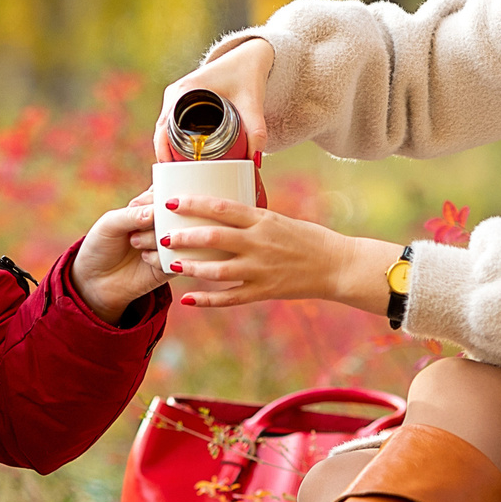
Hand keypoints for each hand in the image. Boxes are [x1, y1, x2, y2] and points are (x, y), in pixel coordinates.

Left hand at [71, 191, 164, 320]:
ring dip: (156, 237)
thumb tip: (156, 212)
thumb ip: (132, 215)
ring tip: (135, 242)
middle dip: (158, 218)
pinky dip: (159, 256)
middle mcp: (163, 225)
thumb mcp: (110, 224)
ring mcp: (169, 245)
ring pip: (178, 235)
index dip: (157, 198)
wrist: (94, 281)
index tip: (136, 207)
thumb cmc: (101, 245)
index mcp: (150, 208)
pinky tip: (144, 259)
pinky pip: (177, 258)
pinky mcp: (172, 266)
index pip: (167, 192)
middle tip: (139, 225)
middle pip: (177, 214)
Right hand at [156, 39, 274, 161]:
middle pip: (162, 131)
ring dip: (170, 146)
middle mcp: (176, 92)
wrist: (250, 55)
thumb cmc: (248, 74)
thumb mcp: (253, 103)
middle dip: (167, 154)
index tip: (169, 171)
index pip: (162, 129)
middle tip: (178, 176)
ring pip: (165, 127)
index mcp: (185, 91)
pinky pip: (172, 121)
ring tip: (181, 170)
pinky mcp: (184, 97)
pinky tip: (183, 154)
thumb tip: (255, 161)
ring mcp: (178, 94)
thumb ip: (257, 131)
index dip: (162, 152)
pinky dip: (174, 137)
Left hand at [157, 192, 400, 314]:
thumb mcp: (278, 219)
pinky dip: (207, 300)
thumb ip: (250, 218)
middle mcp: (259, 244)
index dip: (194, 204)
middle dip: (186, 237)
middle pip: (215, 238)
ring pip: (217, 271)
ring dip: (191, 268)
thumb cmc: (307, 238)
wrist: (337, 266)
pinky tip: (187, 299)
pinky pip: (230, 298)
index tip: (172, 201)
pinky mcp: (264, 291)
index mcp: (263, 220)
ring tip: (170, 264)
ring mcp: (260, 270)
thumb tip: (219, 210)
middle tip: (163, 235)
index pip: (222, 208)